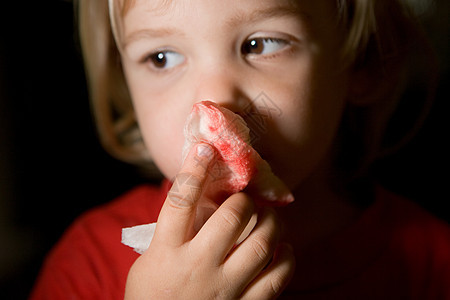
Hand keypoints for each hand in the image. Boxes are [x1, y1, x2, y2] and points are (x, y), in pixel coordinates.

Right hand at [124, 143, 294, 298]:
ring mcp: (223, 289)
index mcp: (166, 252)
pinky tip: (283, 250)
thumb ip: (171, 231)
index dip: (194, 170)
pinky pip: (277, 279)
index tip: (206, 148)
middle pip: (231, 218)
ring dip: (271, 223)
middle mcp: (196, 267)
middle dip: (244, 200)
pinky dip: (286, 259)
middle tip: (246, 199)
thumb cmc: (152, 295)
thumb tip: (199, 195)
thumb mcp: (150, 261)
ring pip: (261, 244)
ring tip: (269, 218)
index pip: (181, 201)